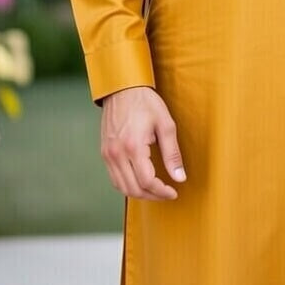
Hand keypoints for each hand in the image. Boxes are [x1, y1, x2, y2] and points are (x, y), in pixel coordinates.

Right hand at [100, 84, 186, 200]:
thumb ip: (172, 154)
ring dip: (139, 193)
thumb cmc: (145, 102)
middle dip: (152, 196)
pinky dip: (127, 185)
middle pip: (133, 188)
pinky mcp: (104, 152)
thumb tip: (180, 177)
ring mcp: (108, 154)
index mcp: (133, 146)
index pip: (147, 181)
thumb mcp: (165, 125)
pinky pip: (114, 178)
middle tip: (167, 194)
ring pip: (122, 187)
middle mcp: (116, 153)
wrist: (122, 88)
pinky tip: (140, 182)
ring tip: (155, 191)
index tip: (174, 192)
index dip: (162, 191)